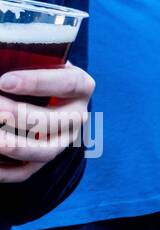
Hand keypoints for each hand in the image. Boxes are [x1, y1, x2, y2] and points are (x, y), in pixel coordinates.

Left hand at [0, 65, 93, 182]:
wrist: (42, 96)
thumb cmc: (33, 70)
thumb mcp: (36, 59)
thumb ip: (20, 57)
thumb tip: (1, 60)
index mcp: (80, 86)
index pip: (67, 84)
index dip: (37, 83)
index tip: (4, 80)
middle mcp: (77, 115)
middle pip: (52, 121)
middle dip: (16, 115)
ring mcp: (63, 141)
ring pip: (45, 151)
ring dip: (15, 146)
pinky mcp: (42, 161)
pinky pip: (25, 172)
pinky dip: (4, 172)